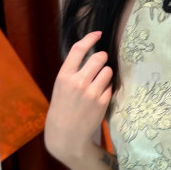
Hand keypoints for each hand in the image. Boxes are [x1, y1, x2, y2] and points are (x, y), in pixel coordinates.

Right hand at [44, 30, 112, 164]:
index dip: (90, 38)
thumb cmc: (62, 109)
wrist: (66, 135)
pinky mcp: (102, 102)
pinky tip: (99, 97)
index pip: (78, 49)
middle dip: (102, 59)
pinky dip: (107, 89)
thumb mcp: (60, 87)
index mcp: (64, 76)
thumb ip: (72, 71)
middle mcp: (78, 82)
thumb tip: (90, 53)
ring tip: (97, 84)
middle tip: (99, 64)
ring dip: (106, 74)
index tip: (98, 34)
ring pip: (108, 71)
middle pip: (99, 57)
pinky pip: (110, 86)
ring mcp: (91, 92)